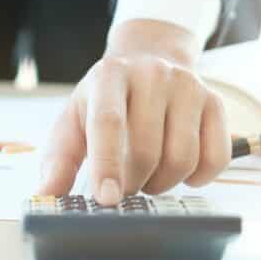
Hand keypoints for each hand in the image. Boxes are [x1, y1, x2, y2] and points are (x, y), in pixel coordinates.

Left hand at [38, 19, 229, 204]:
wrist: (147, 60)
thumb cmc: (104, 100)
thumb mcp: (74, 119)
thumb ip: (59, 158)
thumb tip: (46, 194)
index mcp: (109, 76)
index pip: (109, 122)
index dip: (107, 164)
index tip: (106, 199)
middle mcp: (151, 74)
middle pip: (146, 149)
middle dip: (133, 183)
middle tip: (126, 186)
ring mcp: (187, 85)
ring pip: (182, 157)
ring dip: (163, 183)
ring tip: (148, 177)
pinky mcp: (215, 101)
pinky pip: (215, 158)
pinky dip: (198, 178)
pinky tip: (180, 171)